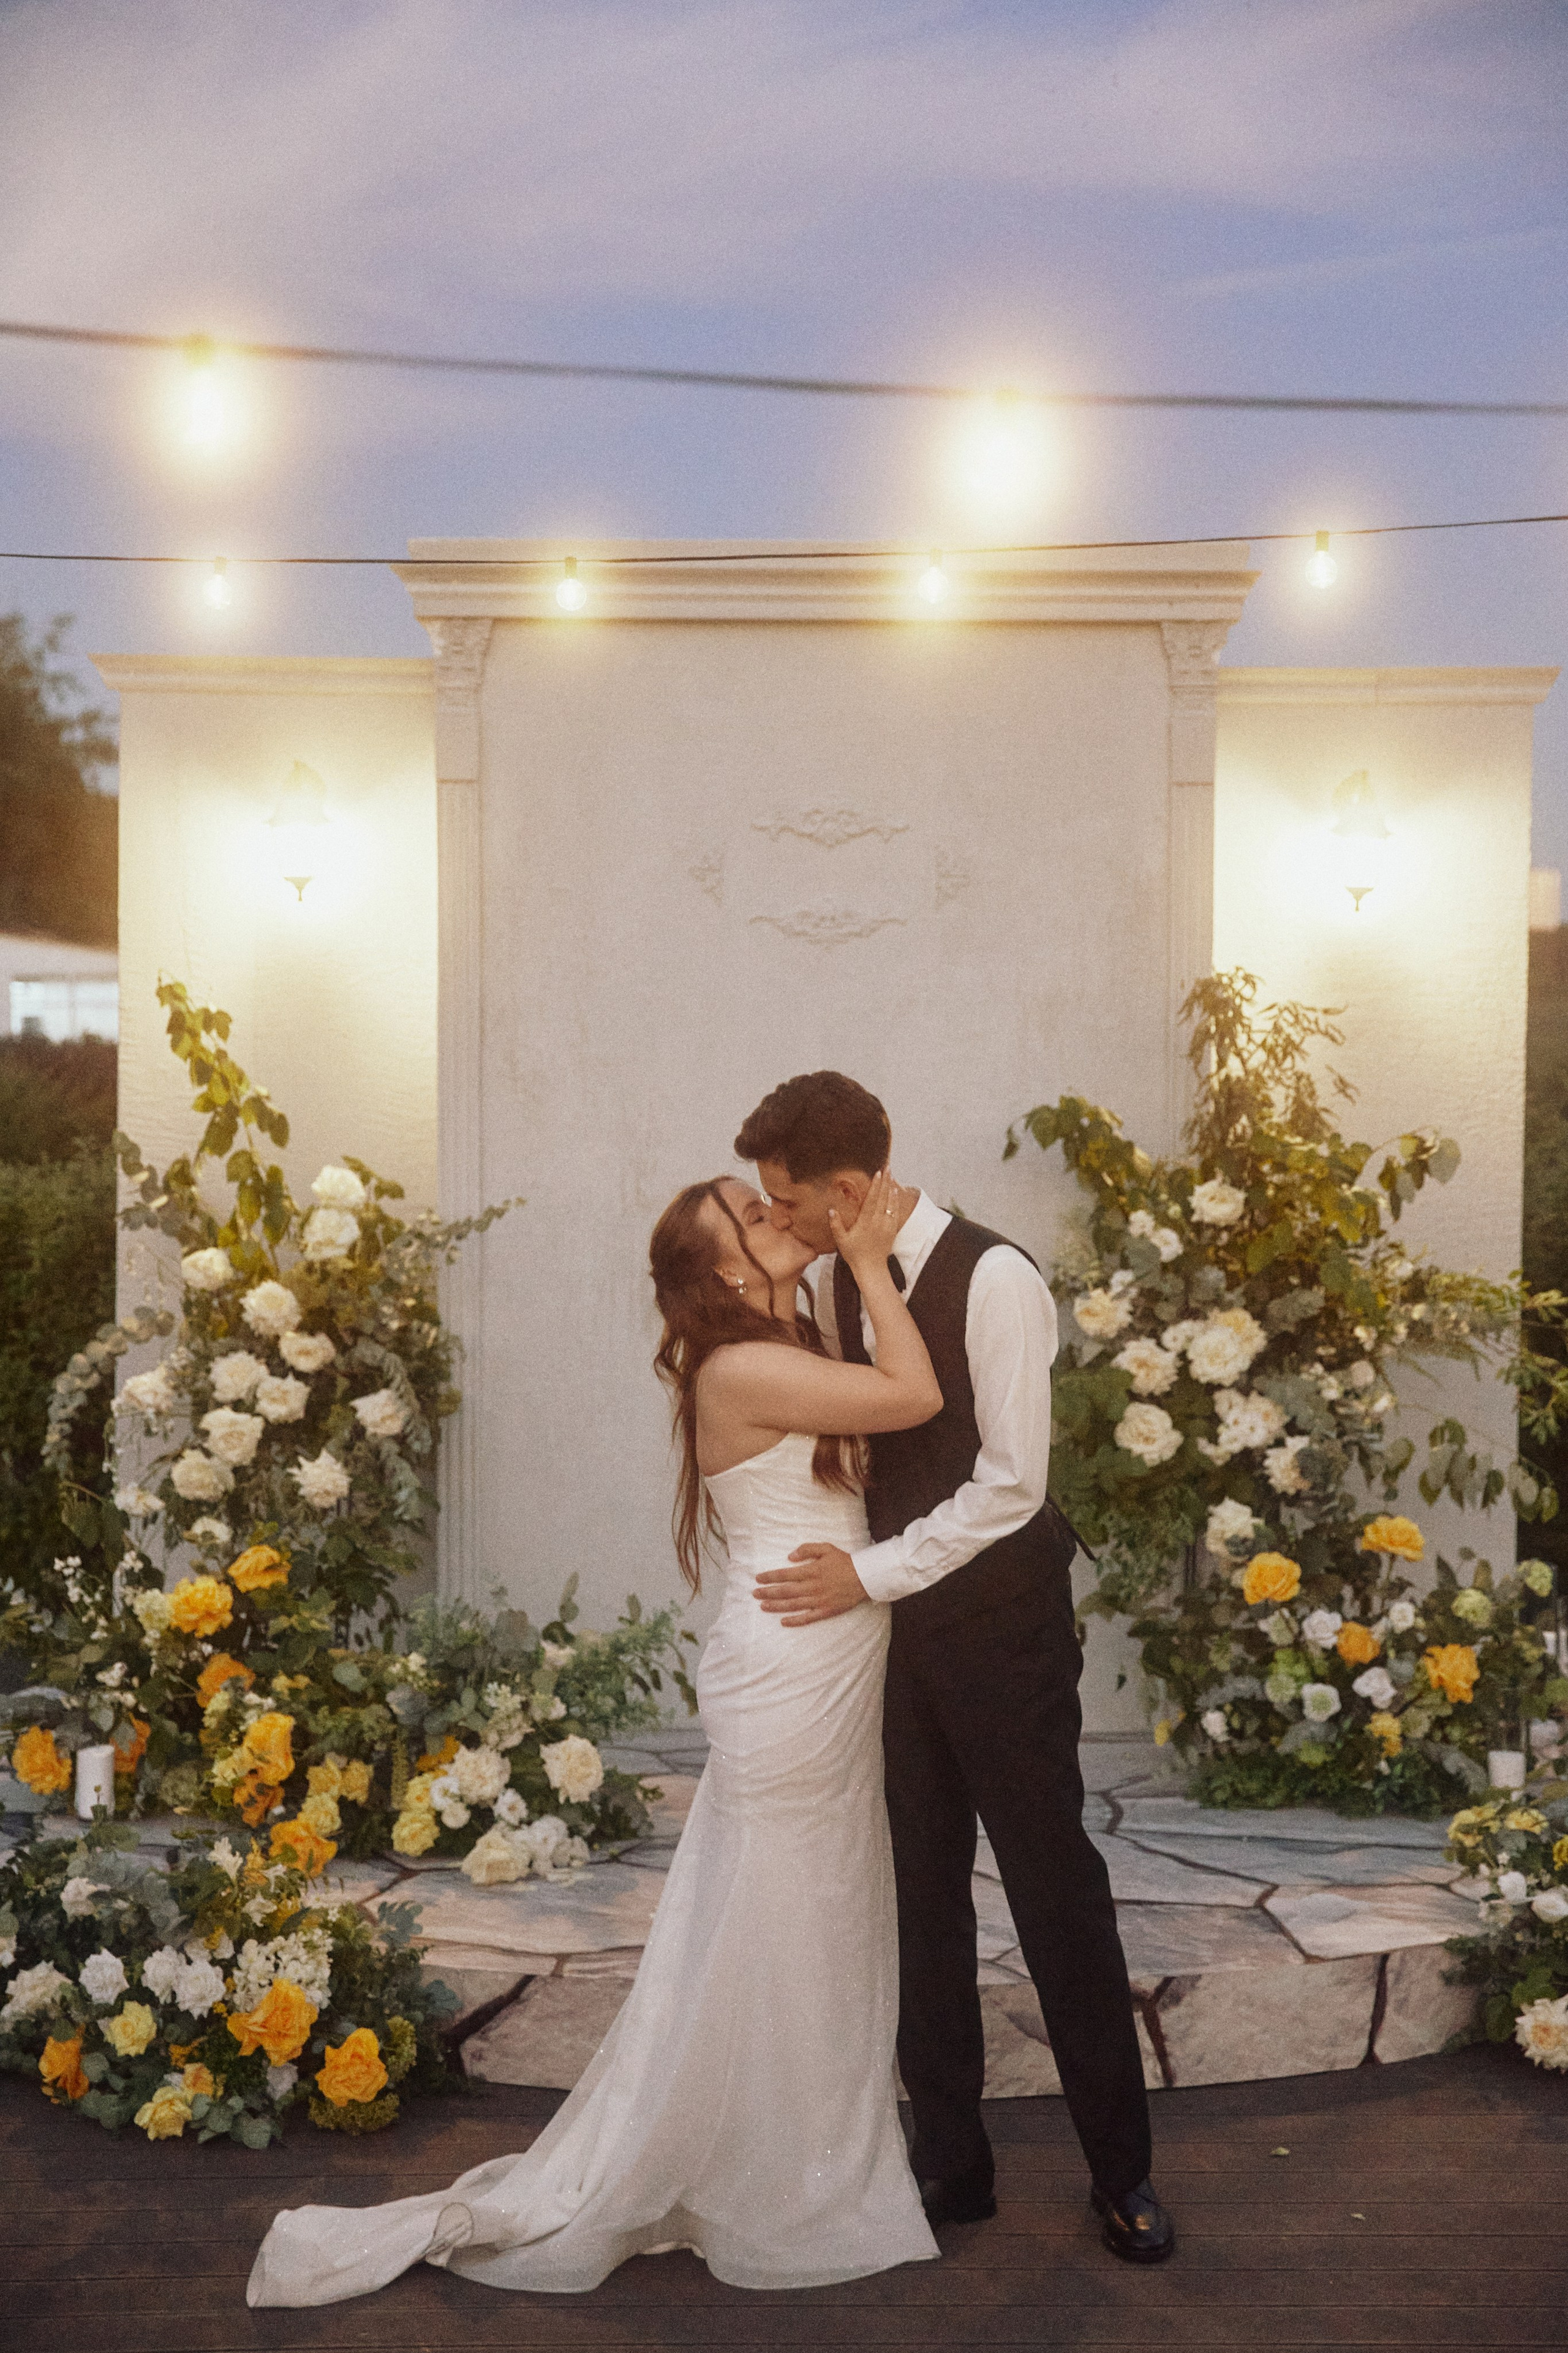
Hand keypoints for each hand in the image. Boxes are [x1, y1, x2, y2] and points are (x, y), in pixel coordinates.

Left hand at [753, 1544, 868, 1625]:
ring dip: (776, 1606)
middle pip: (785, 1591)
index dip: (770, 1577)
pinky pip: (807, 1618)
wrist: (865, 1577)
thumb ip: (807, 1549)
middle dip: (768, 1592)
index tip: (758, 1578)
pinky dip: (794, 1621)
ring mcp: (819, 1600)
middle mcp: (813, 1587)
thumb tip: (789, 1557)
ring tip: (762, 1606)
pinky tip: (783, 1621)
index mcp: (812, 1570)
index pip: (785, 1574)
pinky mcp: (825, 1611)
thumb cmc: (844, 1561)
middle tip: (754, 1593)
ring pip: (792, 1605)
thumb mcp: (826, 1548)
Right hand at [830, 1166, 902, 1283]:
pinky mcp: (892, 1230)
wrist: (871, 1268)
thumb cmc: (854, 1254)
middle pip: (883, 1197)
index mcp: (865, 1223)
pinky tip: (895, 1192)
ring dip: (891, 1188)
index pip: (871, 1200)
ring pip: (890, 1203)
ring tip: (891, 1175)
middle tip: (887, 1167)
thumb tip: (831, 1209)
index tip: (877, 1173)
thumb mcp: (841, 1240)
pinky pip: (895, 1211)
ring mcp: (886, 1225)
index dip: (875, 1186)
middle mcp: (878, 1222)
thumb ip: (836, 1224)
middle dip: (885, 1181)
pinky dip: (895, 1200)